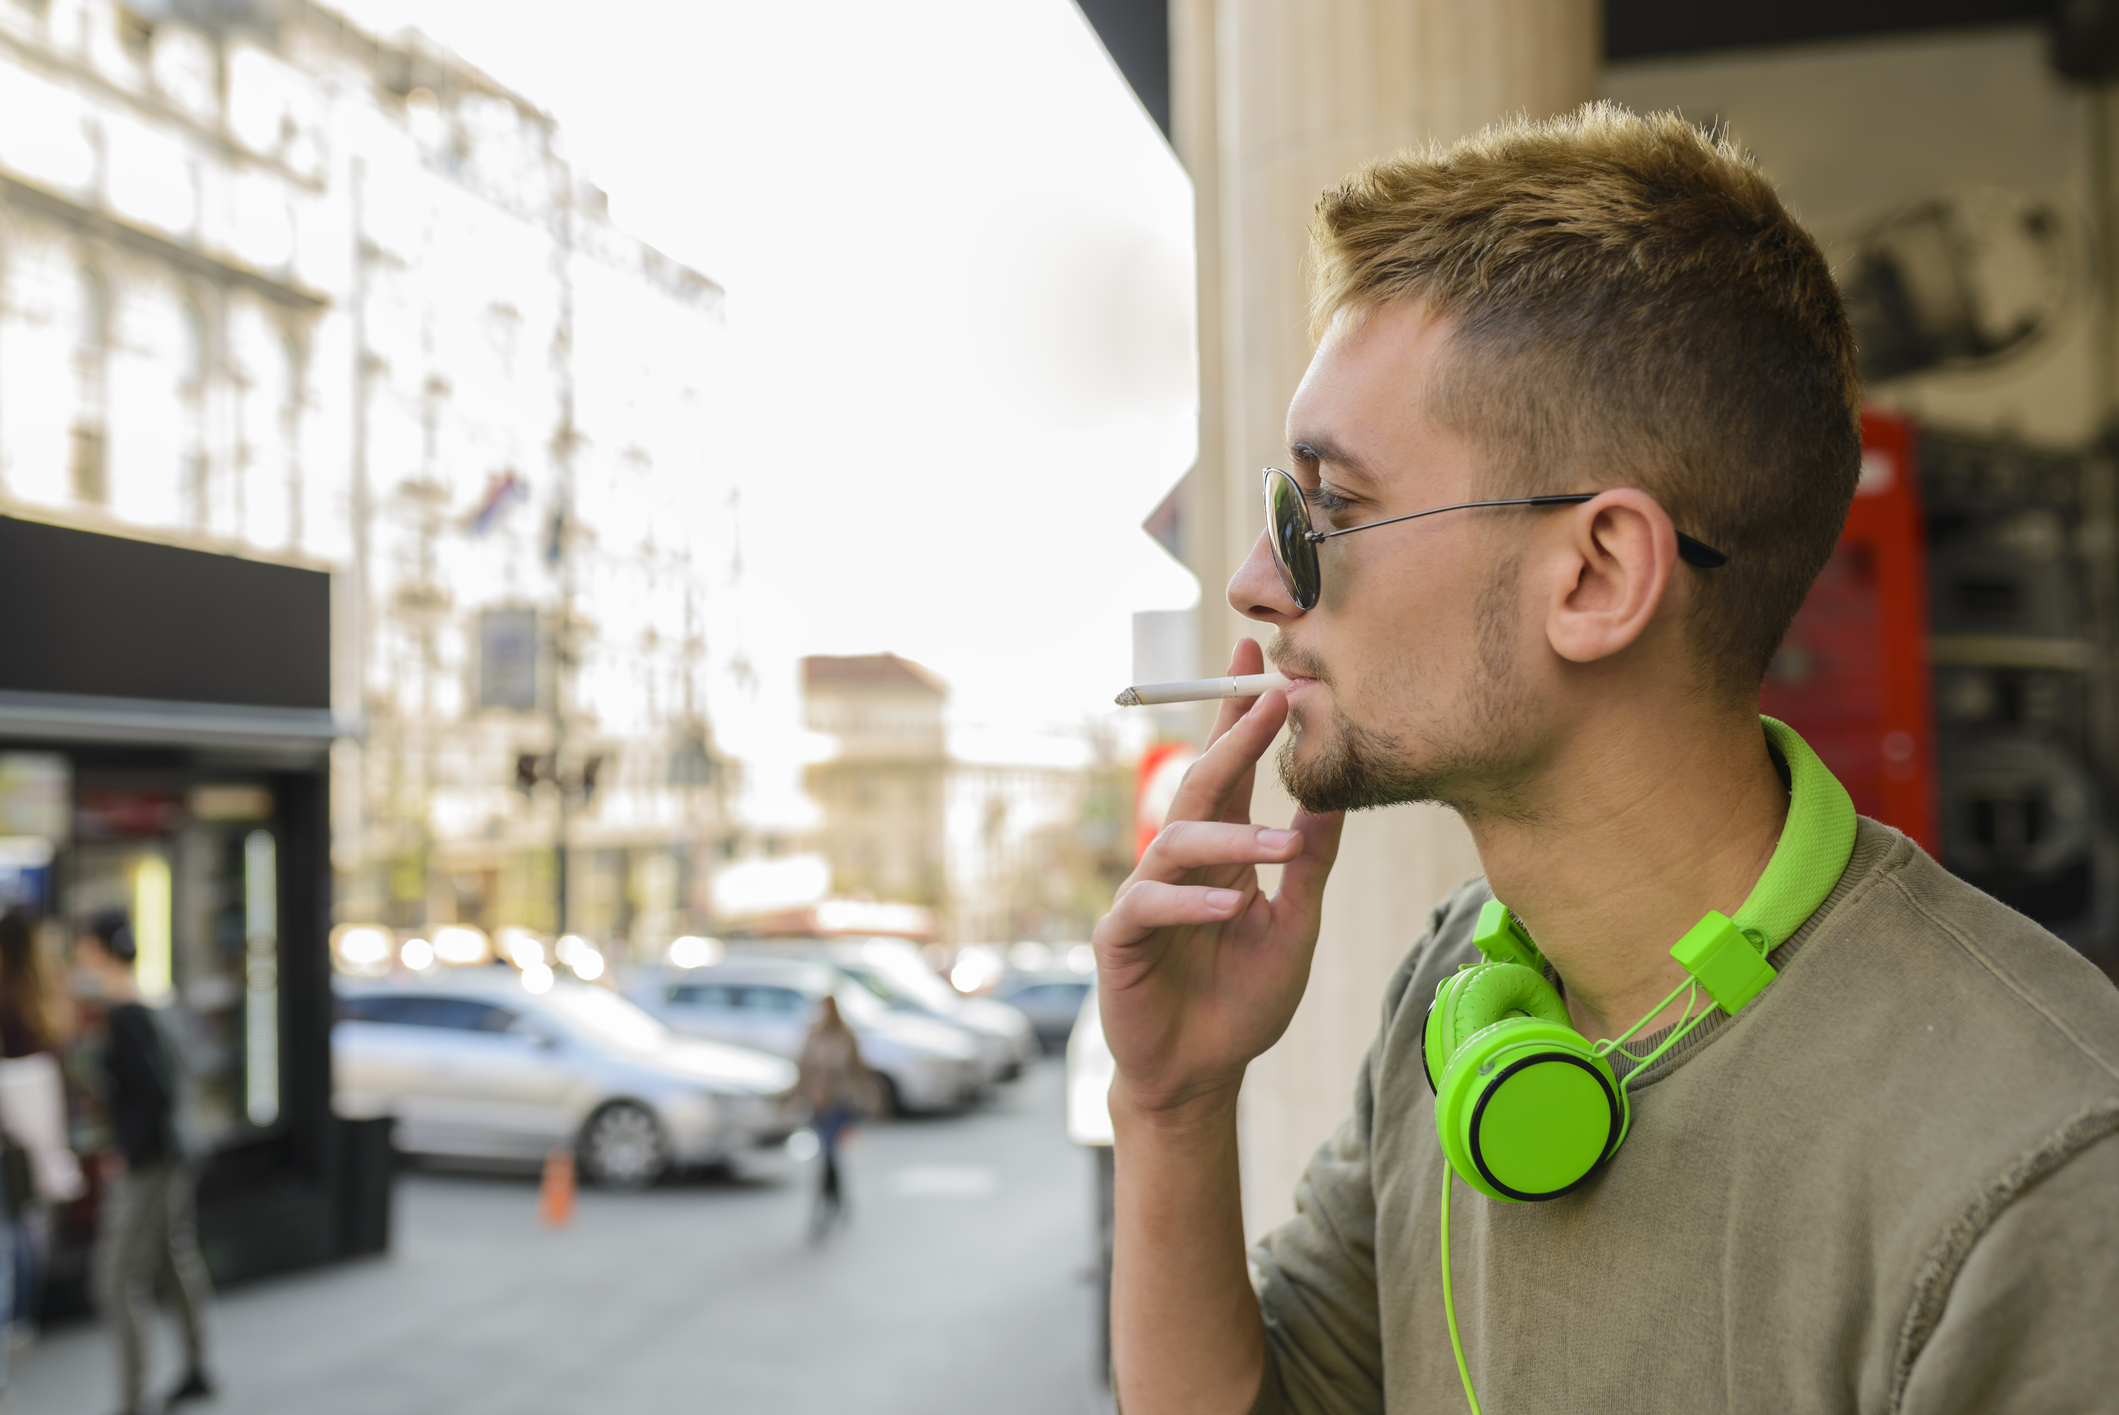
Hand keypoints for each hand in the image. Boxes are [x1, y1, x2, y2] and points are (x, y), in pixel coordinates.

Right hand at [1094, 638, 1344, 1120]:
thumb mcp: (1294, 930)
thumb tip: (1334, 801)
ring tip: (1283, 845)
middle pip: (1203, 785)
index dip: (1240, 719)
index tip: (1260, 662)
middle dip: (1235, 739)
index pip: (1231, 773)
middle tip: (1271, 699)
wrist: (1200, 1076)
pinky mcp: (1121, 936)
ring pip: (1179, 840)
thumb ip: (1309, 869)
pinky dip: (1191, 902)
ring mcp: (1148, 896)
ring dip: (1234, 836)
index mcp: (1223, 854)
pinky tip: (1232, 906)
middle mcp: (1183, 863)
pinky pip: (1150, 904)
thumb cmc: (1241, 1003)